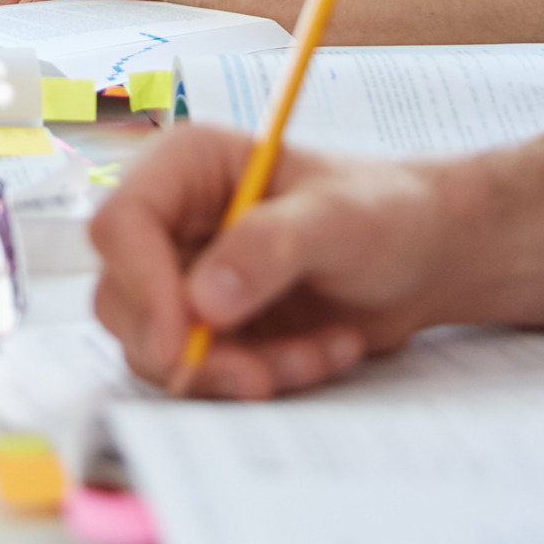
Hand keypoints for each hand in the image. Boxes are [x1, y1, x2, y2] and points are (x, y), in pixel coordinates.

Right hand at [91, 127, 464, 399]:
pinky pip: (203, 372)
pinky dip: (261, 377)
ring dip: (237, 369)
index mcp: (186, 166)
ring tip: (315, 355)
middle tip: (260, 375)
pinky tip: (322, 354)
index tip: (183, 342)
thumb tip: (203, 301)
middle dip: (192, 348)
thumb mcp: (339, 219)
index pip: (121, 223)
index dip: (142, 286)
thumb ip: (271, 246)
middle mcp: (171, 221)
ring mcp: (184, 278)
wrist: (422, 256)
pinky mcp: (206, 327)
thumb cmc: (384, 211)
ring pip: (158, 347)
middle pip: (123, 298)